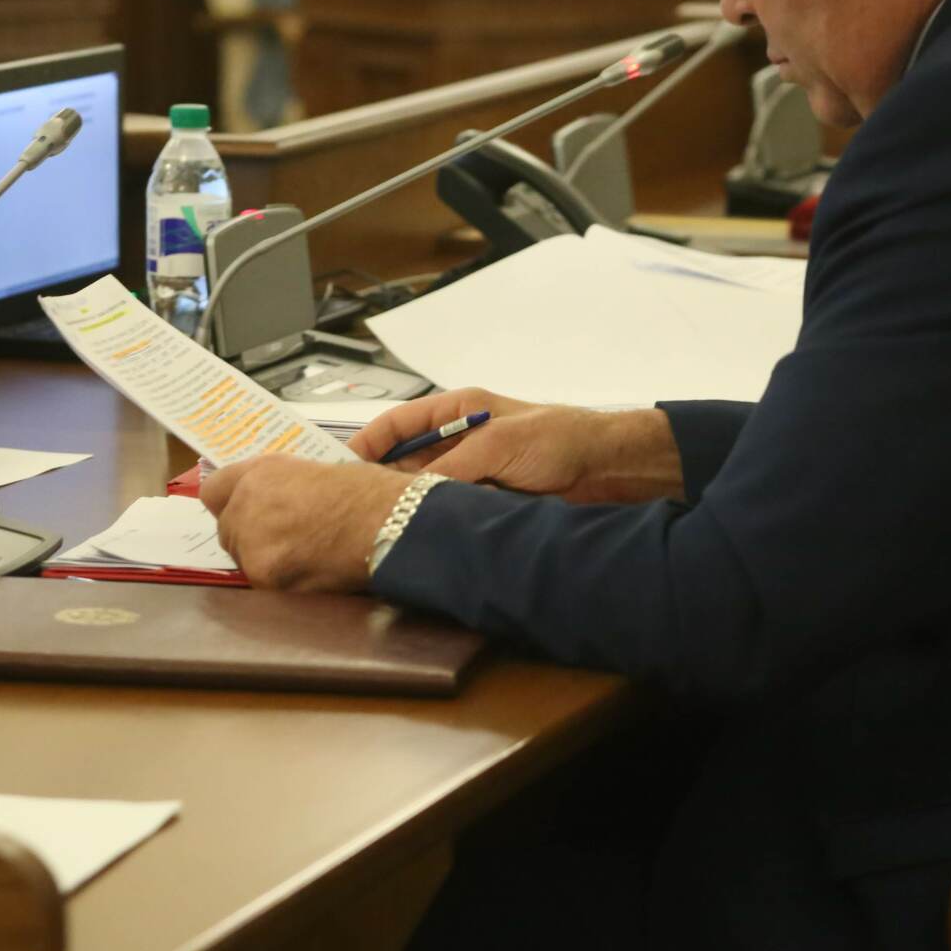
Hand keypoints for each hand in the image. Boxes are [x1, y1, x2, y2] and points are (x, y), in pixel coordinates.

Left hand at [201, 457, 407, 591]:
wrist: (389, 524)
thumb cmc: (369, 494)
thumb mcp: (315, 472)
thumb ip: (281, 486)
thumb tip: (271, 501)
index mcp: (259, 474)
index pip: (214, 491)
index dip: (232, 502)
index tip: (246, 510)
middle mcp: (246, 505)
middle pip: (227, 528)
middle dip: (250, 533)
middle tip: (284, 536)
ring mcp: (251, 543)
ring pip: (243, 557)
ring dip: (264, 558)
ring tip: (302, 555)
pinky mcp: (264, 576)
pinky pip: (261, 581)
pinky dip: (279, 580)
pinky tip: (308, 571)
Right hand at [349, 388, 683, 503]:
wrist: (607, 471)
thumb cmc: (562, 438)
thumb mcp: (499, 443)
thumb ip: (455, 467)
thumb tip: (415, 494)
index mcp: (457, 413)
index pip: (396, 425)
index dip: (366, 445)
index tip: (342, 467)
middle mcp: (457, 443)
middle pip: (402, 464)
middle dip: (380, 483)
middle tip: (355, 506)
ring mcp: (470, 475)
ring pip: (423, 493)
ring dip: (410, 507)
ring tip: (386, 524)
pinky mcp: (484, 503)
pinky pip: (448, 514)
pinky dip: (436, 524)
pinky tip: (422, 537)